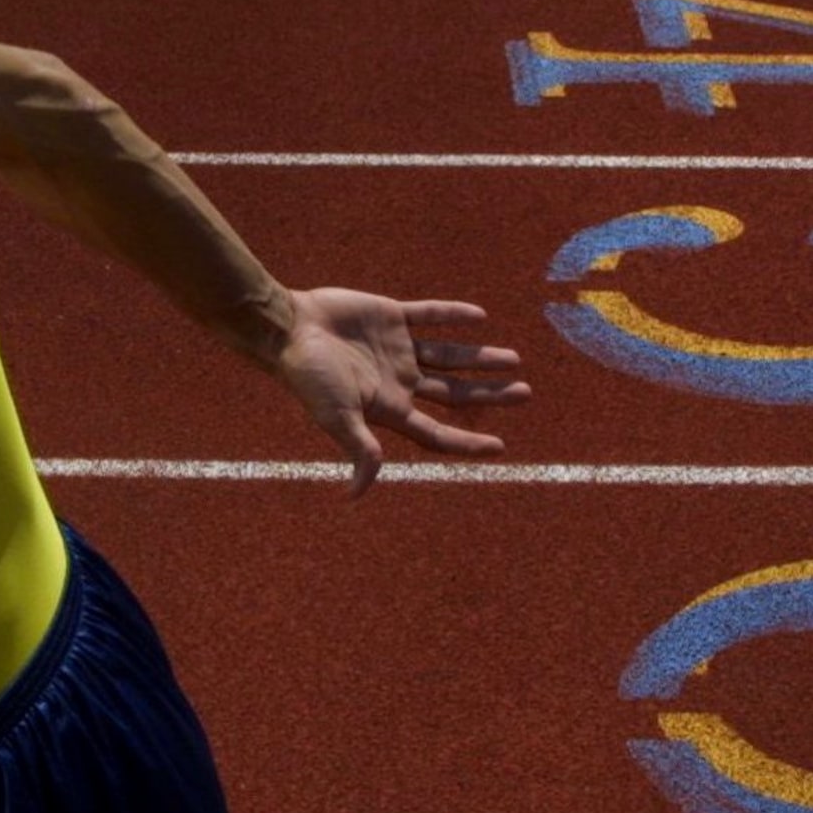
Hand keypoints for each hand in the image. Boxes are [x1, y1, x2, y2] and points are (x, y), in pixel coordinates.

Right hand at [271, 288, 530, 496]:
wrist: (288, 329)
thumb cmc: (310, 377)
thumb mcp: (337, 417)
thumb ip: (358, 450)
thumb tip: (355, 497)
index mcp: (389, 408)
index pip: (437, 433)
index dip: (468, 443)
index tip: (500, 448)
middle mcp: (398, 381)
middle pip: (453, 394)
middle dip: (489, 395)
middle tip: (525, 392)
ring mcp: (395, 349)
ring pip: (448, 356)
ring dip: (480, 358)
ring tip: (513, 359)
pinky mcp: (389, 317)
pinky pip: (427, 316)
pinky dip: (452, 315)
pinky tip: (479, 316)